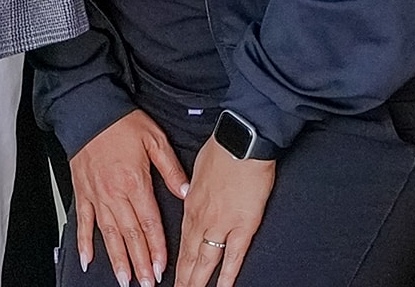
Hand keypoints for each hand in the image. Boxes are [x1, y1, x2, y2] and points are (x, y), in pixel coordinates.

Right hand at [67, 109, 188, 285]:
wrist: (88, 110)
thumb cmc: (121, 122)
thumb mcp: (154, 139)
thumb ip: (171, 169)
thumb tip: (186, 192)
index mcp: (135, 182)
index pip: (149, 223)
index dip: (157, 247)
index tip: (162, 267)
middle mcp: (114, 193)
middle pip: (130, 235)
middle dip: (140, 262)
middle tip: (146, 283)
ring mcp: (96, 195)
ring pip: (108, 234)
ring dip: (117, 259)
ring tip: (124, 279)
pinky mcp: (82, 192)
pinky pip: (83, 222)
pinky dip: (84, 243)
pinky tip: (88, 259)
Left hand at [171, 138, 272, 286]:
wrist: (241, 141)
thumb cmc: (222, 149)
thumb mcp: (197, 168)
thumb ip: (193, 188)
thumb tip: (191, 195)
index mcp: (190, 204)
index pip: (181, 241)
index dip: (176, 261)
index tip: (170, 276)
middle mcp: (201, 218)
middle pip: (189, 256)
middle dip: (182, 279)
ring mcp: (221, 224)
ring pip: (205, 260)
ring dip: (196, 281)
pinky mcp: (243, 225)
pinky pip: (234, 256)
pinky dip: (227, 275)